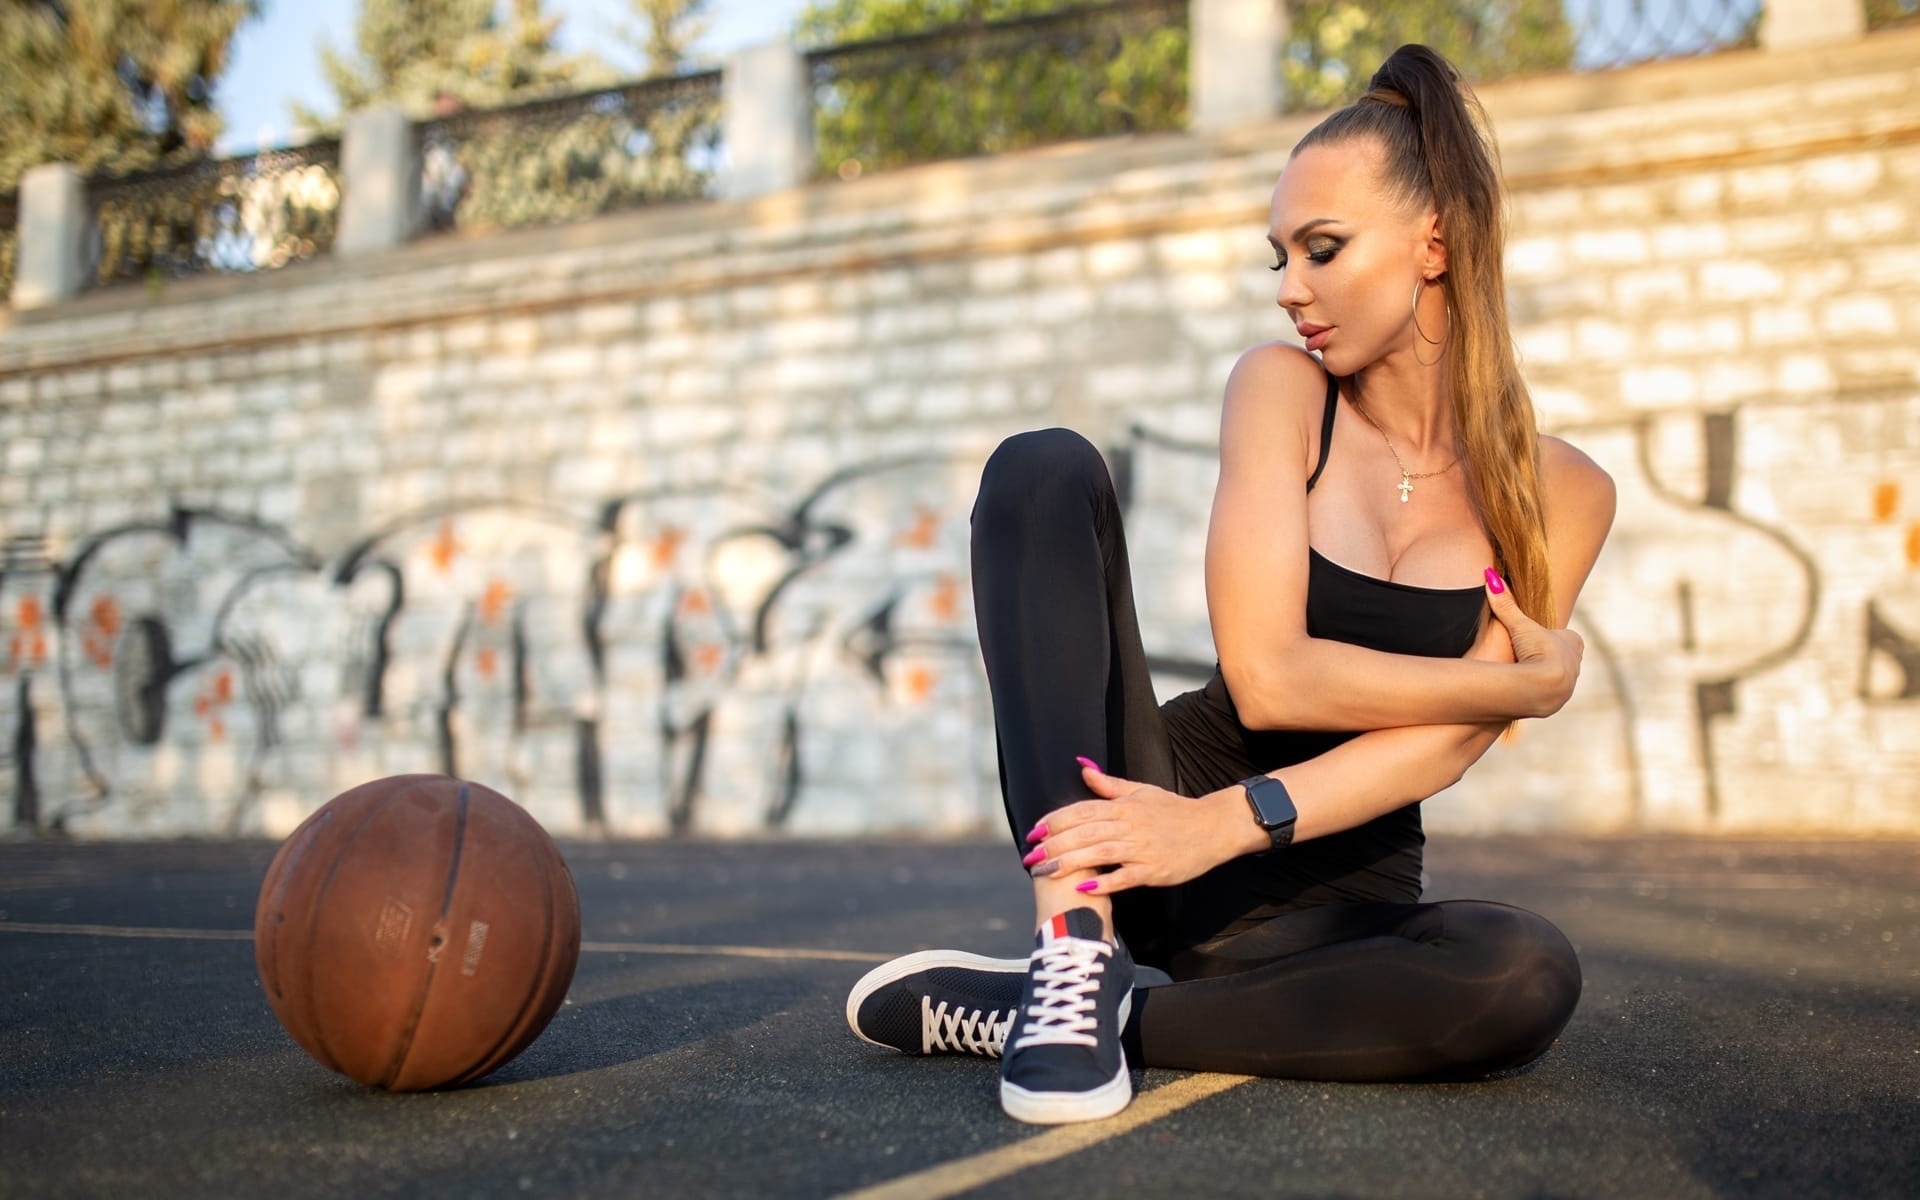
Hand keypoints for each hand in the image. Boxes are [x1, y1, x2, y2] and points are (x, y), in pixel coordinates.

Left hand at [1024, 763, 1243, 894]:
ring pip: (1099, 853)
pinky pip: (1126, 877)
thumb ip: (1109, 785)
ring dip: (1069, 862)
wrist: (1212, 828)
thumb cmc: (1174, 811)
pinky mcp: (1155, 870)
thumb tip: (1082, 767)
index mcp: (1124, 806)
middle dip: (1053, 844)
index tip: (1034, 832)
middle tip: (1029, 856)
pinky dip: (1105, 881)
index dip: (1055, 821)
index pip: (1082, 811)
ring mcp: (1142, 848)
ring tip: (1044, 871)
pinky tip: (1083, 887)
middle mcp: (1130, 825)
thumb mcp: (1141, 792)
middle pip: (1084, 833)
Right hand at [1485, 571, 1583, 716]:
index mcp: (1572, 642)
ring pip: (1557, 676)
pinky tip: (1524, 691)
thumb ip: (1506, 604)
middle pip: (1563, 656)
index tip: (1534, 638)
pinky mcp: (1558, 700)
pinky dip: (1537, 691)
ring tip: (1524, 676)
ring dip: (1542, 676)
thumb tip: (1490, 577)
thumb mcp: (1520, 625)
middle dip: (1548, 657)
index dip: (1548, 637)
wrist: (1544, 686)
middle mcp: (1576, 663)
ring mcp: (1569, 683)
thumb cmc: (1538, 651)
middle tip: (1529, 657)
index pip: (1564, 636)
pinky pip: (1548, 693)